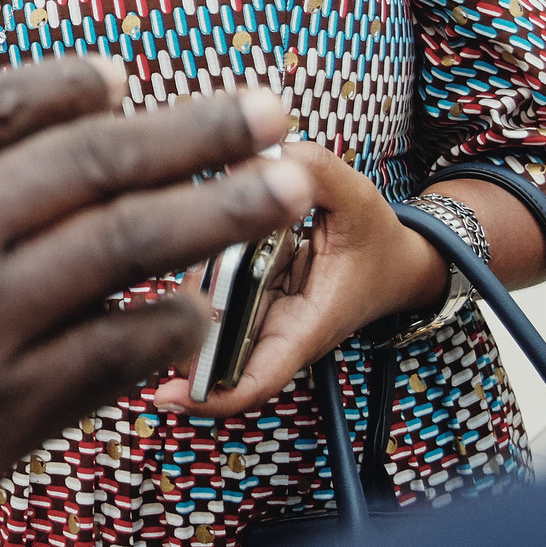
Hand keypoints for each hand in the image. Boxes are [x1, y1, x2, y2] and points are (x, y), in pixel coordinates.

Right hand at [0, 58, 299, 546]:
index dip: (63, 88)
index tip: (114, 79)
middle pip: (90, 157)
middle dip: (191, 130)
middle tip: (265, 110)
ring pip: (126, 245)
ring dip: (217, 212)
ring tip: (285, 190)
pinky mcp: (0, 406)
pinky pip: (111, 357)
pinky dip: (166, 337)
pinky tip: (205, 322)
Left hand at [152, 142, 444, 418]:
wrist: (397, 258)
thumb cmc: (378, 239)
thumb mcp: (355, 197)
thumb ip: (313, 169)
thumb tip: (255, 151)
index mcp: (307, 325)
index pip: (254, 380)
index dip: (208, 395)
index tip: (165, 393)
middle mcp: (277, 329)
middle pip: (215, 350)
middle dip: (179, 331)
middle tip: (148, 297)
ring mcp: (261, 314)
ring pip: (206, 316)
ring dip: (186, 291)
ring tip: (169, 250)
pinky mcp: (250, 295)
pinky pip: (213, 290)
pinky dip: (198, 272)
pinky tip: (183, 237)